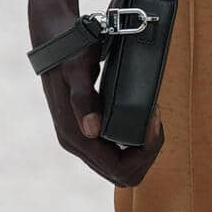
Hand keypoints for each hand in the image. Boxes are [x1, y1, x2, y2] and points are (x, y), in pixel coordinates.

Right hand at [32, 15, 164, 188]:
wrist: (54, 37)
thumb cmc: (70, 51)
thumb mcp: (78, 70)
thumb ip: (83, 100)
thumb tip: (92, 130)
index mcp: (74, 137)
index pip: (119, 169)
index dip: (144, 153)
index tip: (155, 122)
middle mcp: (76, 143)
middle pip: (121, 174)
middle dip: (146, 155)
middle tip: (156, 122)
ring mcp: (80, 138)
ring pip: (119, 166)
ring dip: (141, 150)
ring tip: (152, 120)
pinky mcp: (85, 130)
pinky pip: (114, 152)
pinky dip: (133, 143)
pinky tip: (142, 120)